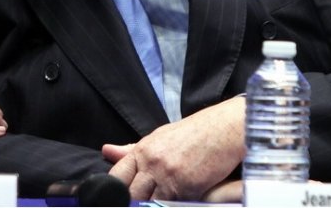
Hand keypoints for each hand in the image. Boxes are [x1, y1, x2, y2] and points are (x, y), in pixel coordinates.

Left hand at [102, 95, 245, 200]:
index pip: (117, 175)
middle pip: (131, 194)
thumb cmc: (193, 134)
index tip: (114, 198)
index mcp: (143, 150)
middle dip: (132, 201)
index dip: (114, 190)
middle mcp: (152, 162)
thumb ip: (133, 150)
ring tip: (152, 202)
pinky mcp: (187, 188)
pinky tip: (173, 201)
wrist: (223, 130)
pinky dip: (171, 206)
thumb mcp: (159, 138)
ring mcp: (168, 176)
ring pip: (149, 202)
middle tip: (135, 202)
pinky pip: (172, 205)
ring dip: (150, 204)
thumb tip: (107, 151)